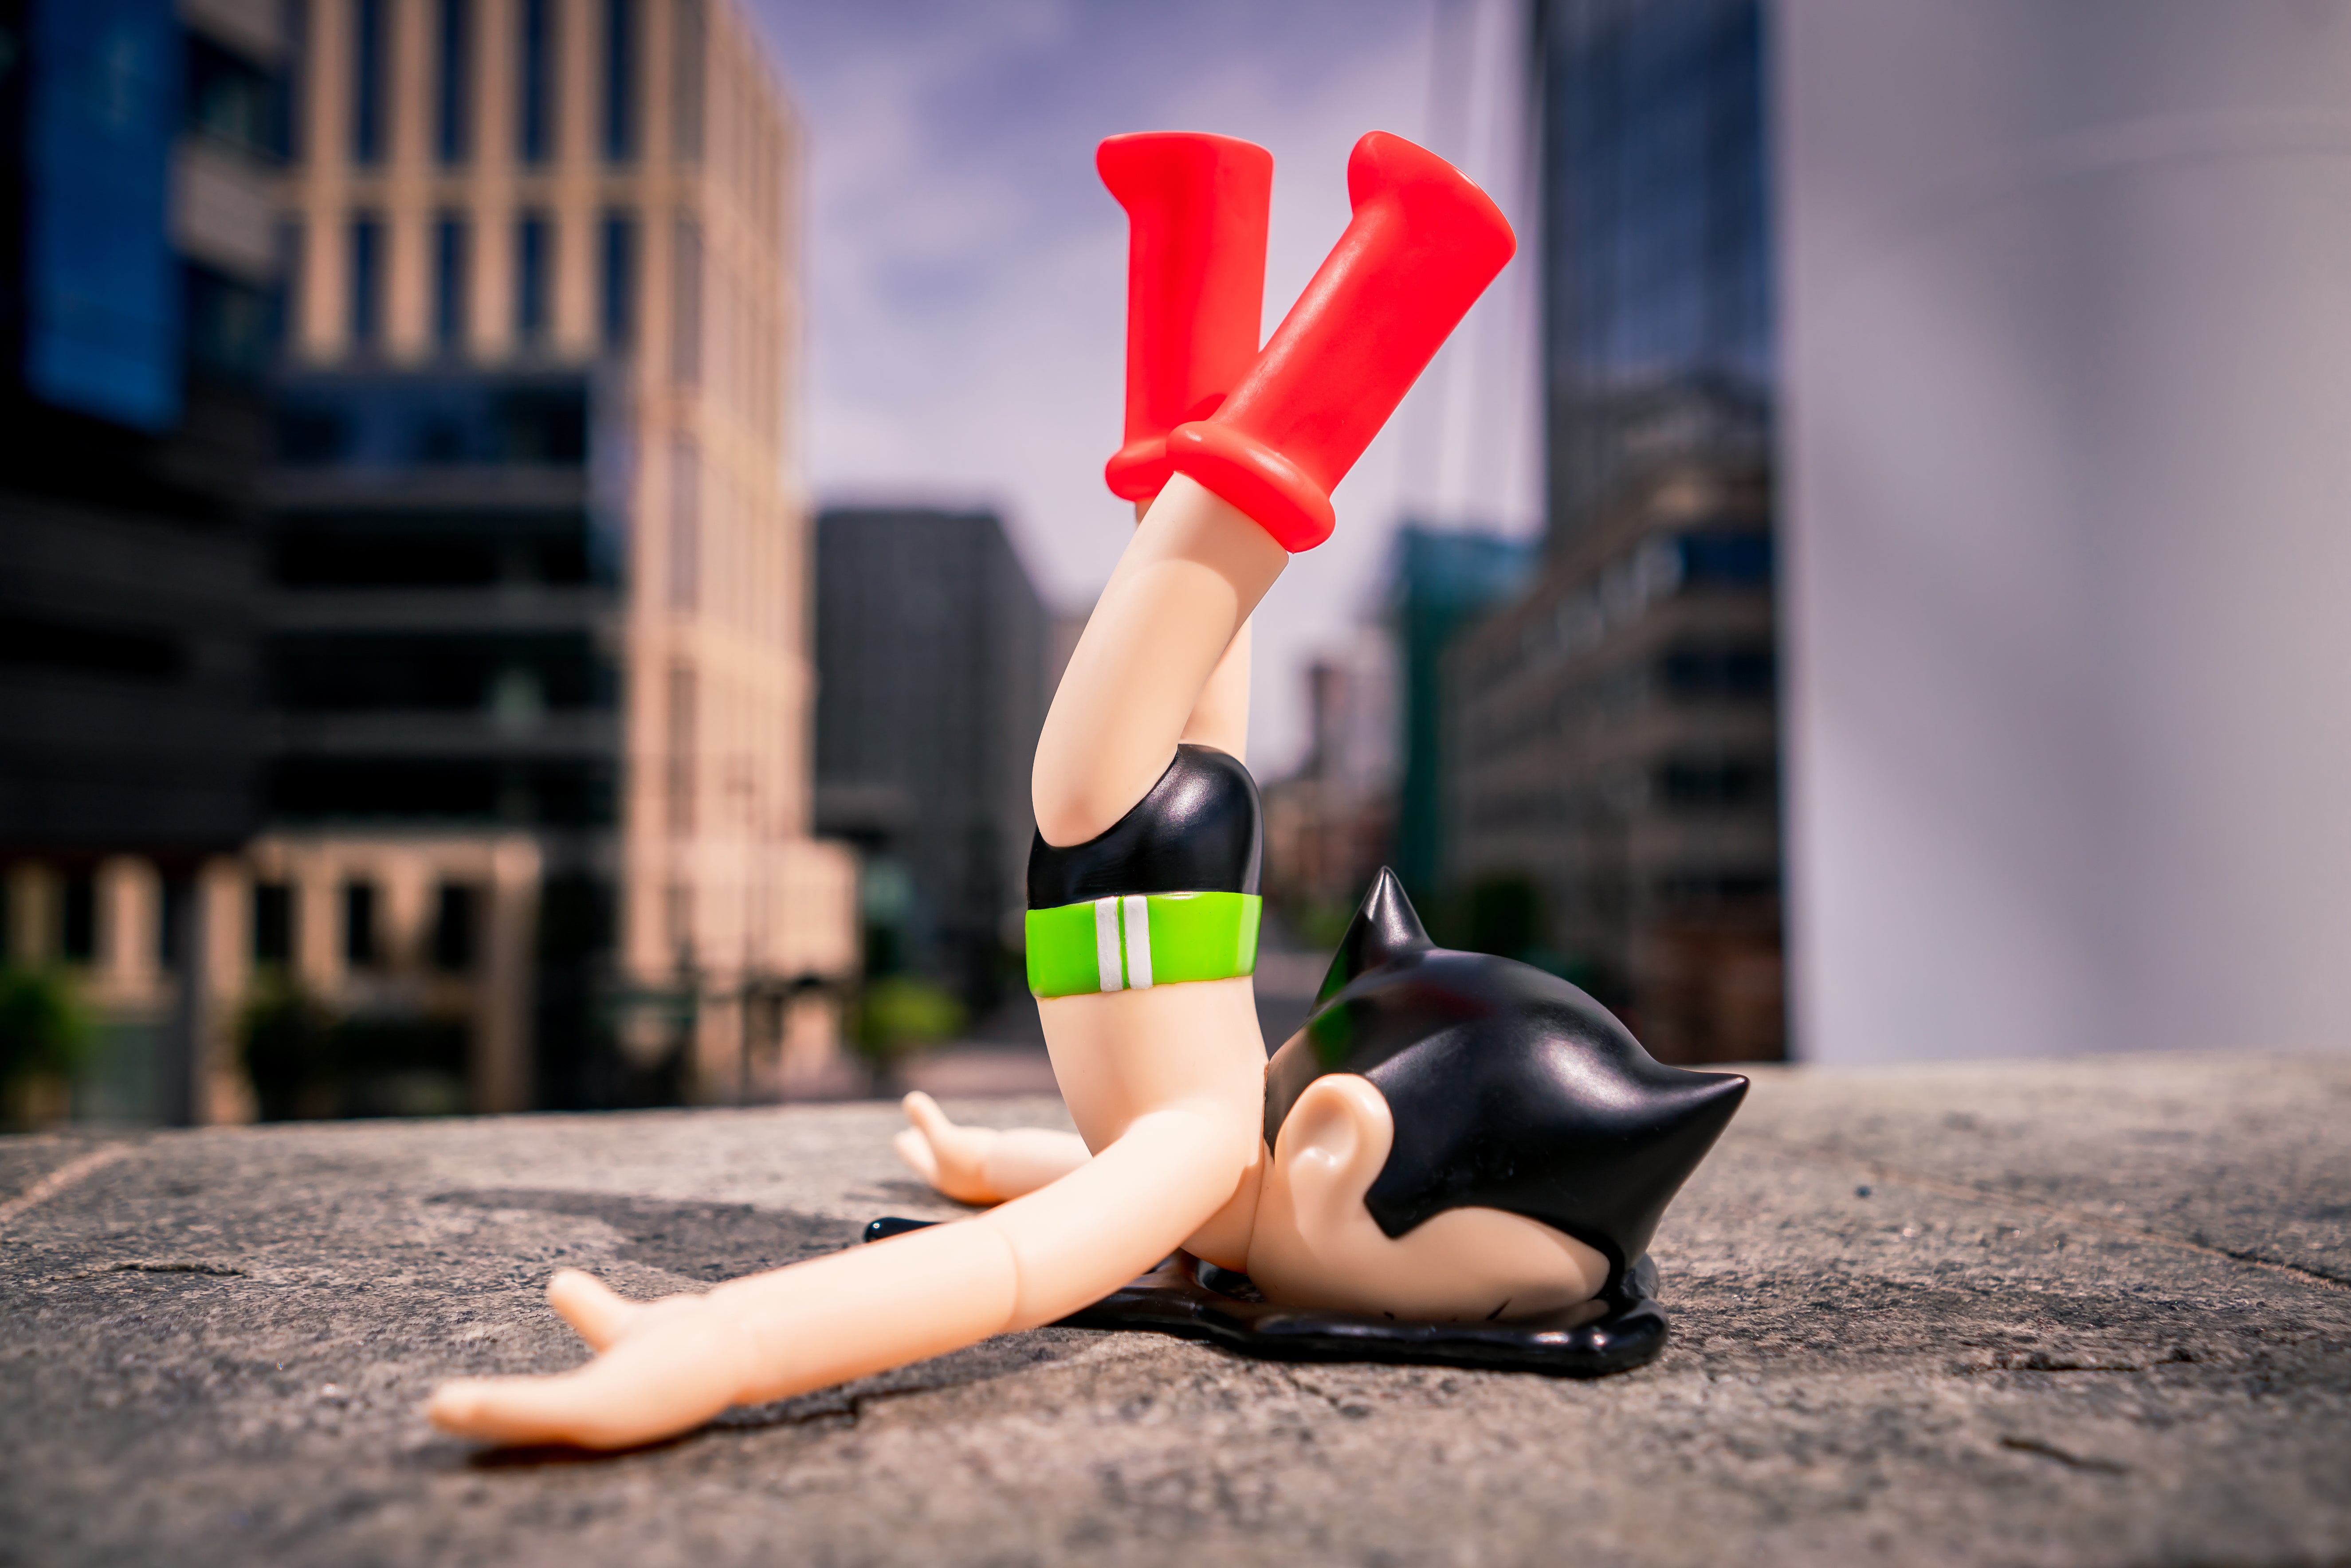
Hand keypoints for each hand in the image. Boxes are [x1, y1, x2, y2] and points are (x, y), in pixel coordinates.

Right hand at [426, 1270, 748, 1449]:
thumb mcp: (623, 1328)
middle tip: (433, 1412)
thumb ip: (591, 1311)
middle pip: (522, 1427)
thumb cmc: (686, 1347)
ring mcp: (595, 1423)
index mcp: (586, 1406)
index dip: (489, 1408)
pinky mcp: (602, 1412)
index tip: (441, 1403)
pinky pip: (541, 1412)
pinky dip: (497, 1409)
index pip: (530, 1412)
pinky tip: (452, 1405)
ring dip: (481, 1419)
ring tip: (437, 1410)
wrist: (738, 1345)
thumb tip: (556, 1281)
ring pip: (524, 1425)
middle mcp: (588, 1424)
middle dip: (480, 1423)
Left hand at [892, 1091, 1004, 1203]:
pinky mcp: (995, 1172)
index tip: (898, 1138)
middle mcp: (958, 1181)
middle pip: (934, 1161)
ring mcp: (977, 1179)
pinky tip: (975, 1142)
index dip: (908, 1148)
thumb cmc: (976, 1158)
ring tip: (943, 1138)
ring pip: (955, 1160)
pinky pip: (975, 1158)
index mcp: (941, 1177)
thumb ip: (926, 1120)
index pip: (918, 1160)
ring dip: (945, 1146)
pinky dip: (967, 1148)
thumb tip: (909, 1099)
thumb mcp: (945, 1137)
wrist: (1017, 1173)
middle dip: (922, 1146)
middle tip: (911, 1135)